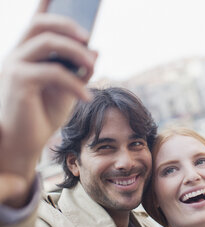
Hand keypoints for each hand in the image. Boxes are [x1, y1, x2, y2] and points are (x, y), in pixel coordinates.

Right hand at [0, 0, 96, 205]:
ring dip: (76, 51)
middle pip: (41, 24)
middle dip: (68, 25)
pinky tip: (87, 97)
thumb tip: (96, 52)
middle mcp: (17, 54)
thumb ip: (79, 69)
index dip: (45, 4)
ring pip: (47, 42)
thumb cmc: (44, 113)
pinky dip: (75, 83)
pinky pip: (53, 72)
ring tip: (93, 65)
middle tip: (88, 37)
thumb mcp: (67, 88)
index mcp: (28, 53)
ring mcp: (15, 66)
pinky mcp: (19, 81)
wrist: (25, 141)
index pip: (36, 22)